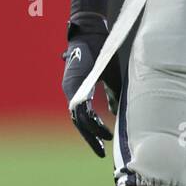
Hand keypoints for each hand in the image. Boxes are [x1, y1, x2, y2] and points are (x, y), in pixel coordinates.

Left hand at [61, 12, 122, 157]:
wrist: (93, 32)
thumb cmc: (102, 52)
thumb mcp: (109, 78)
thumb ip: (111, 95)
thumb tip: (114, 113)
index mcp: (79, 90)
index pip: (83, 117)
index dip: (92, 131)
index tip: (104, 141)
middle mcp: (72, 91)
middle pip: (78, 122)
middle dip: (90, 138)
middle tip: (101, 152)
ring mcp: (71, 88)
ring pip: (78, 118)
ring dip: (91, 132)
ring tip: (105, 141)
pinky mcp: (75, 86)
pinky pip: (81, 109)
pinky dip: (91, 120)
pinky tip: (101, 129)